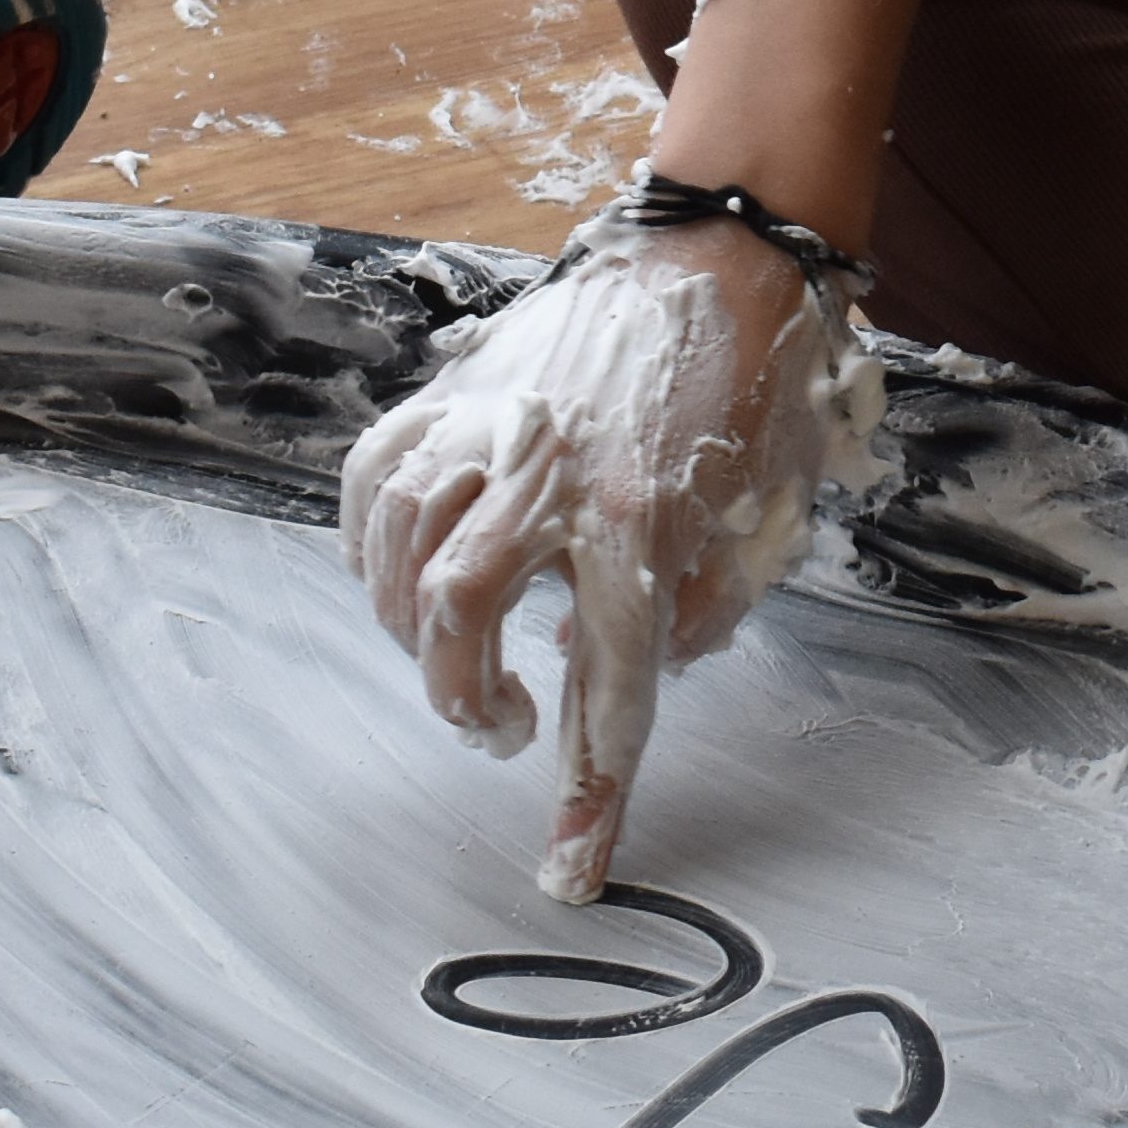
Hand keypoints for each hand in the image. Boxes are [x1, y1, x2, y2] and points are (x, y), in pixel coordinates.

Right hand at [343, 221, 886, 900]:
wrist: (724, 252)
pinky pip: (378, 476)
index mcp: (647, 522)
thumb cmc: (752, 394)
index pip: (612, 691)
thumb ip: (690, 618)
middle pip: (456, 616)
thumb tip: (610, 675)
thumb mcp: (756, 527)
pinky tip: (398, 575)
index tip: (568, 875)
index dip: (591, 797)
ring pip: (403, 549)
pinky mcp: (458, 387)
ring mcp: (494, 423)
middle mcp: (554, 473)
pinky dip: (372, 541)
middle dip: (462, 699)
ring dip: (411, 626)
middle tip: (501, 728)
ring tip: (454, 654)